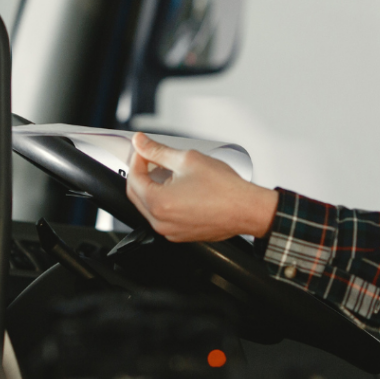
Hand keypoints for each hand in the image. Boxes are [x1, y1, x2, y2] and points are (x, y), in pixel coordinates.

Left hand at [125, 132, 278, 241]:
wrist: (246, 209)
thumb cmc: (224, 188)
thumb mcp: (187, 159)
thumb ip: (158, 151)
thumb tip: (141, 143)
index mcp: (159, 204)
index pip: (133, 178)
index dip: (136, 159)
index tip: (143, 150)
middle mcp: (161, 222)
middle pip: (137, 194)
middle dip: (140, 174)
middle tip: (150, 158)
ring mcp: (170, 231)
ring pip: (149, 206)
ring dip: (151, 188)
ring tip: (167, 171)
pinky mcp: (180, 235)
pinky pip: (163, 216)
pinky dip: (163, 201)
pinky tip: (177, 187)